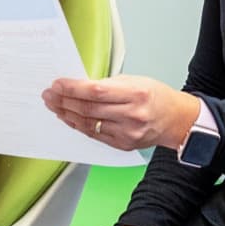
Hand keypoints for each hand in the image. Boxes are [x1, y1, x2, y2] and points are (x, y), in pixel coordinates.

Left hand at [42, 75, 199, 150]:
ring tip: (53, 105)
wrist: (175, 120)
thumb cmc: (156, 96)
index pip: (95, 92)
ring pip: (88, 124)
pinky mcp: (122, 145)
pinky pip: (94, 135)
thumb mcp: (135, 81)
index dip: (73, 88)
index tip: (57, 84)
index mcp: (135, 94)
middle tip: (49, 94)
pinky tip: (68, 117)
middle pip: (88, 109)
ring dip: (66, 113)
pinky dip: (78, 125)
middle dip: (64, 100)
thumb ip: (108, 84)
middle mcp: (131, 115)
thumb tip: (79, 86)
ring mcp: (126, 133)